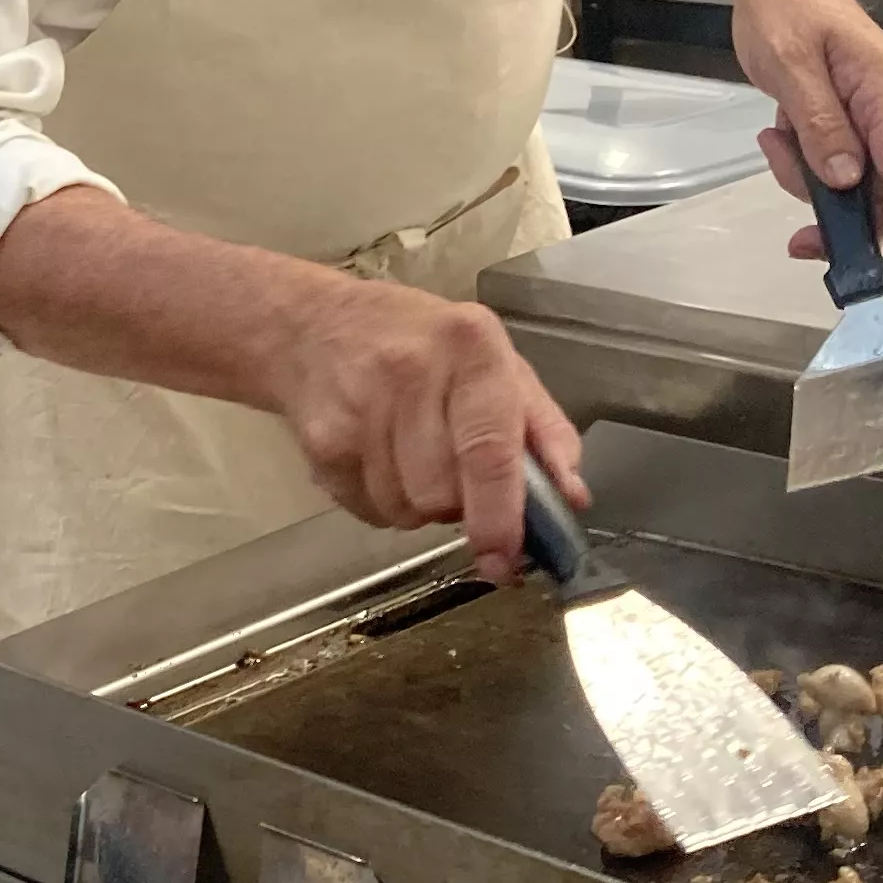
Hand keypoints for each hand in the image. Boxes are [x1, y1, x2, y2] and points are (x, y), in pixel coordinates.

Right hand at [262, 272, 584, 578]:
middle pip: (444, 493)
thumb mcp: (496, 362)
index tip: (505, 558)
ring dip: (419, 506)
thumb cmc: (418, 342)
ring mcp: (359, 409)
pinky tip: (380, 458)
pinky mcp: (322, 443)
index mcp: (470, 349)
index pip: (489, 450)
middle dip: (458, 505)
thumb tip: (571, 496)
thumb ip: (544, 429)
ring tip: (413, 457)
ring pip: (406, 511)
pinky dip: (383, 503)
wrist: (312, 324)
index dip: (500, 516)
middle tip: (456, 473)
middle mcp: (412, 374)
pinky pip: (369, 511)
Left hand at [731, 0, 882, 280]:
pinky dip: (808, 168)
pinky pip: (841, 170)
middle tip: (800, 241)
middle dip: (843, 221)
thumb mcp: (791, 63)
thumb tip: (844, 178)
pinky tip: (782, 135)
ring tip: (777, 136)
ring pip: (858, 188)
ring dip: (811, 182)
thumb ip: (819, 123)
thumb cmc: (789, 8)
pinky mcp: (861, 127)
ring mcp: (881, 122)